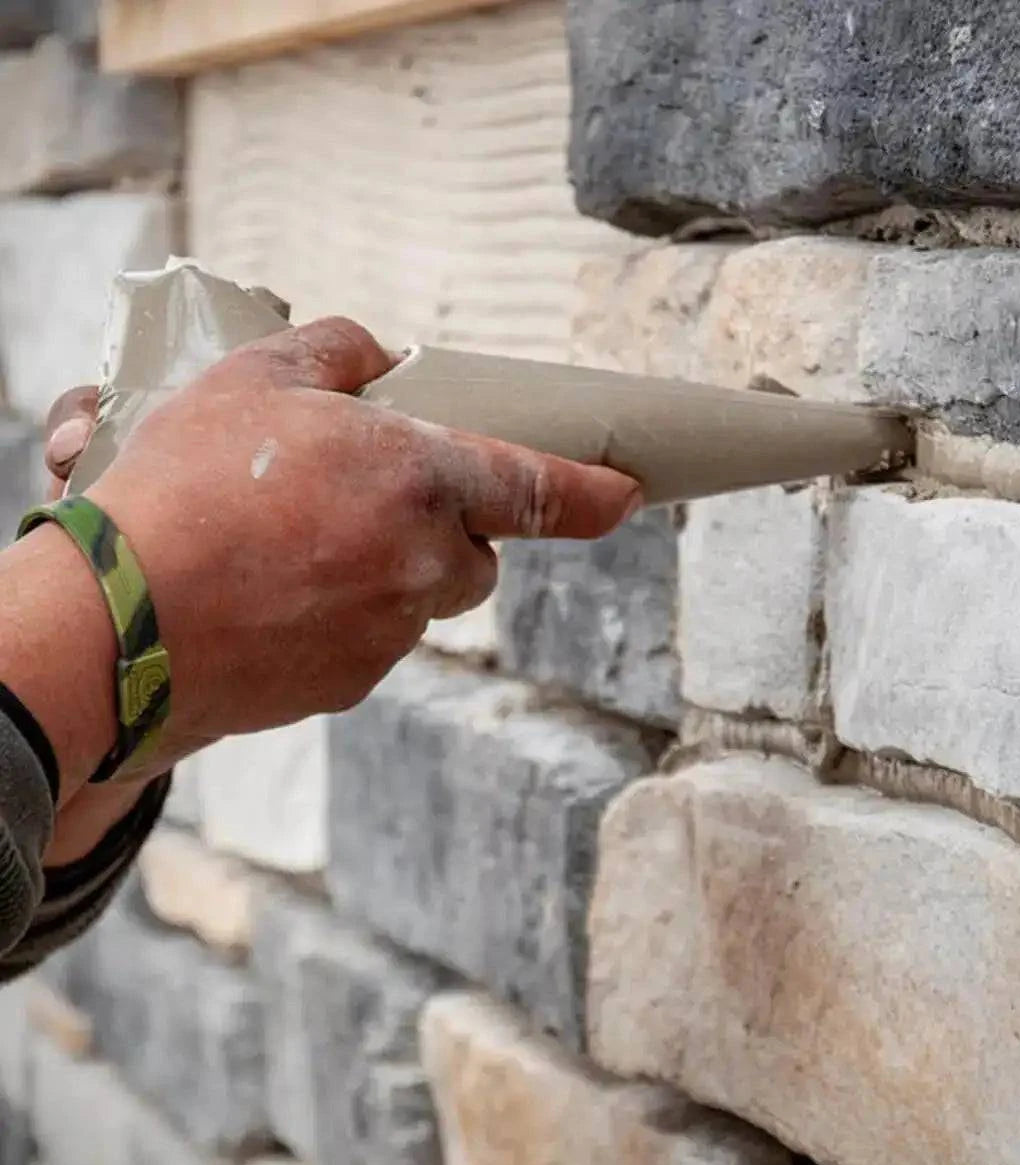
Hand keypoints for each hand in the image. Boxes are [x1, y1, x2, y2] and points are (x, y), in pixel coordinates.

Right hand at [43, 317, 636, 785]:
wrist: (116, 624)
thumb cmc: (183, 490)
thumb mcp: (251, 378)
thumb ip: (335, 352)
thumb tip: (381, 355)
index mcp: (420, 479)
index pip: (540, 489)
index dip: (594, 493)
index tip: (630, 495)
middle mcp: (423, 564)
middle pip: (478, 557)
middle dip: (449, 535)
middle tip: (372, 509)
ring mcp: (391, 633)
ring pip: (421, 602)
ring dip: (387, 576)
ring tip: (298, 552)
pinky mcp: (352, 683)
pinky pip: (372, 644)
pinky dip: (343, 620)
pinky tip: (276, 600)